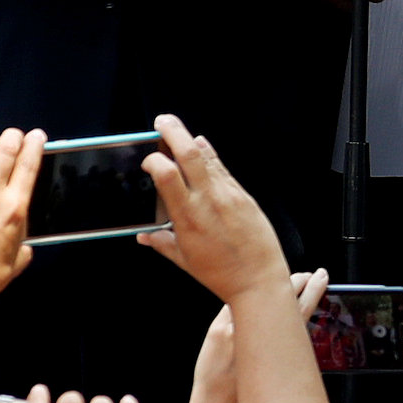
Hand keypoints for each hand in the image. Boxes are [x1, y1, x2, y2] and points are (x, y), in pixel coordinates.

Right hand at [137, 113, 289, 301]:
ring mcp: (229, 195)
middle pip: (189, 154)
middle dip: (173, 131)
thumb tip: (143, 236)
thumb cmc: (221, 274)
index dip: (154, 160)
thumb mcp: (184, 260)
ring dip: (190, 140)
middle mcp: (208, 201)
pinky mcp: (244, 196)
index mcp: (188, 217)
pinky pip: (223, 169)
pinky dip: (210, 155)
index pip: (166, 175)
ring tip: (177, 130)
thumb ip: (161, 243)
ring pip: (207, 158)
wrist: (259, 280)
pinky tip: (203, 146)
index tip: (148, 160)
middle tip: (162, 121)